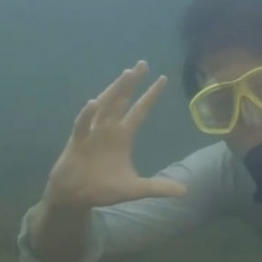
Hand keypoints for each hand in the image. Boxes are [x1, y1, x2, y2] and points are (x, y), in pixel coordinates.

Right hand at [44, 61, 186, 208]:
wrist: (76, 197)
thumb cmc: (103, 189)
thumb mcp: (135, 189)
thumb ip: (158, 187)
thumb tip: (185, 191)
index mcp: (123, 136)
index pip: (140, 111)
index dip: (150, 96)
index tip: (163, 79)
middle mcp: (108, 129)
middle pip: (122, 101)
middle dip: (132, 83)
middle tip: (142, 64)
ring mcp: (92, 132)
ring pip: (105, 106)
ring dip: (114, 91)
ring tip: (126, 75)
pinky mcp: (77, 141)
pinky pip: (82, 125)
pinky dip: (87, 114)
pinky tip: (94, 103)